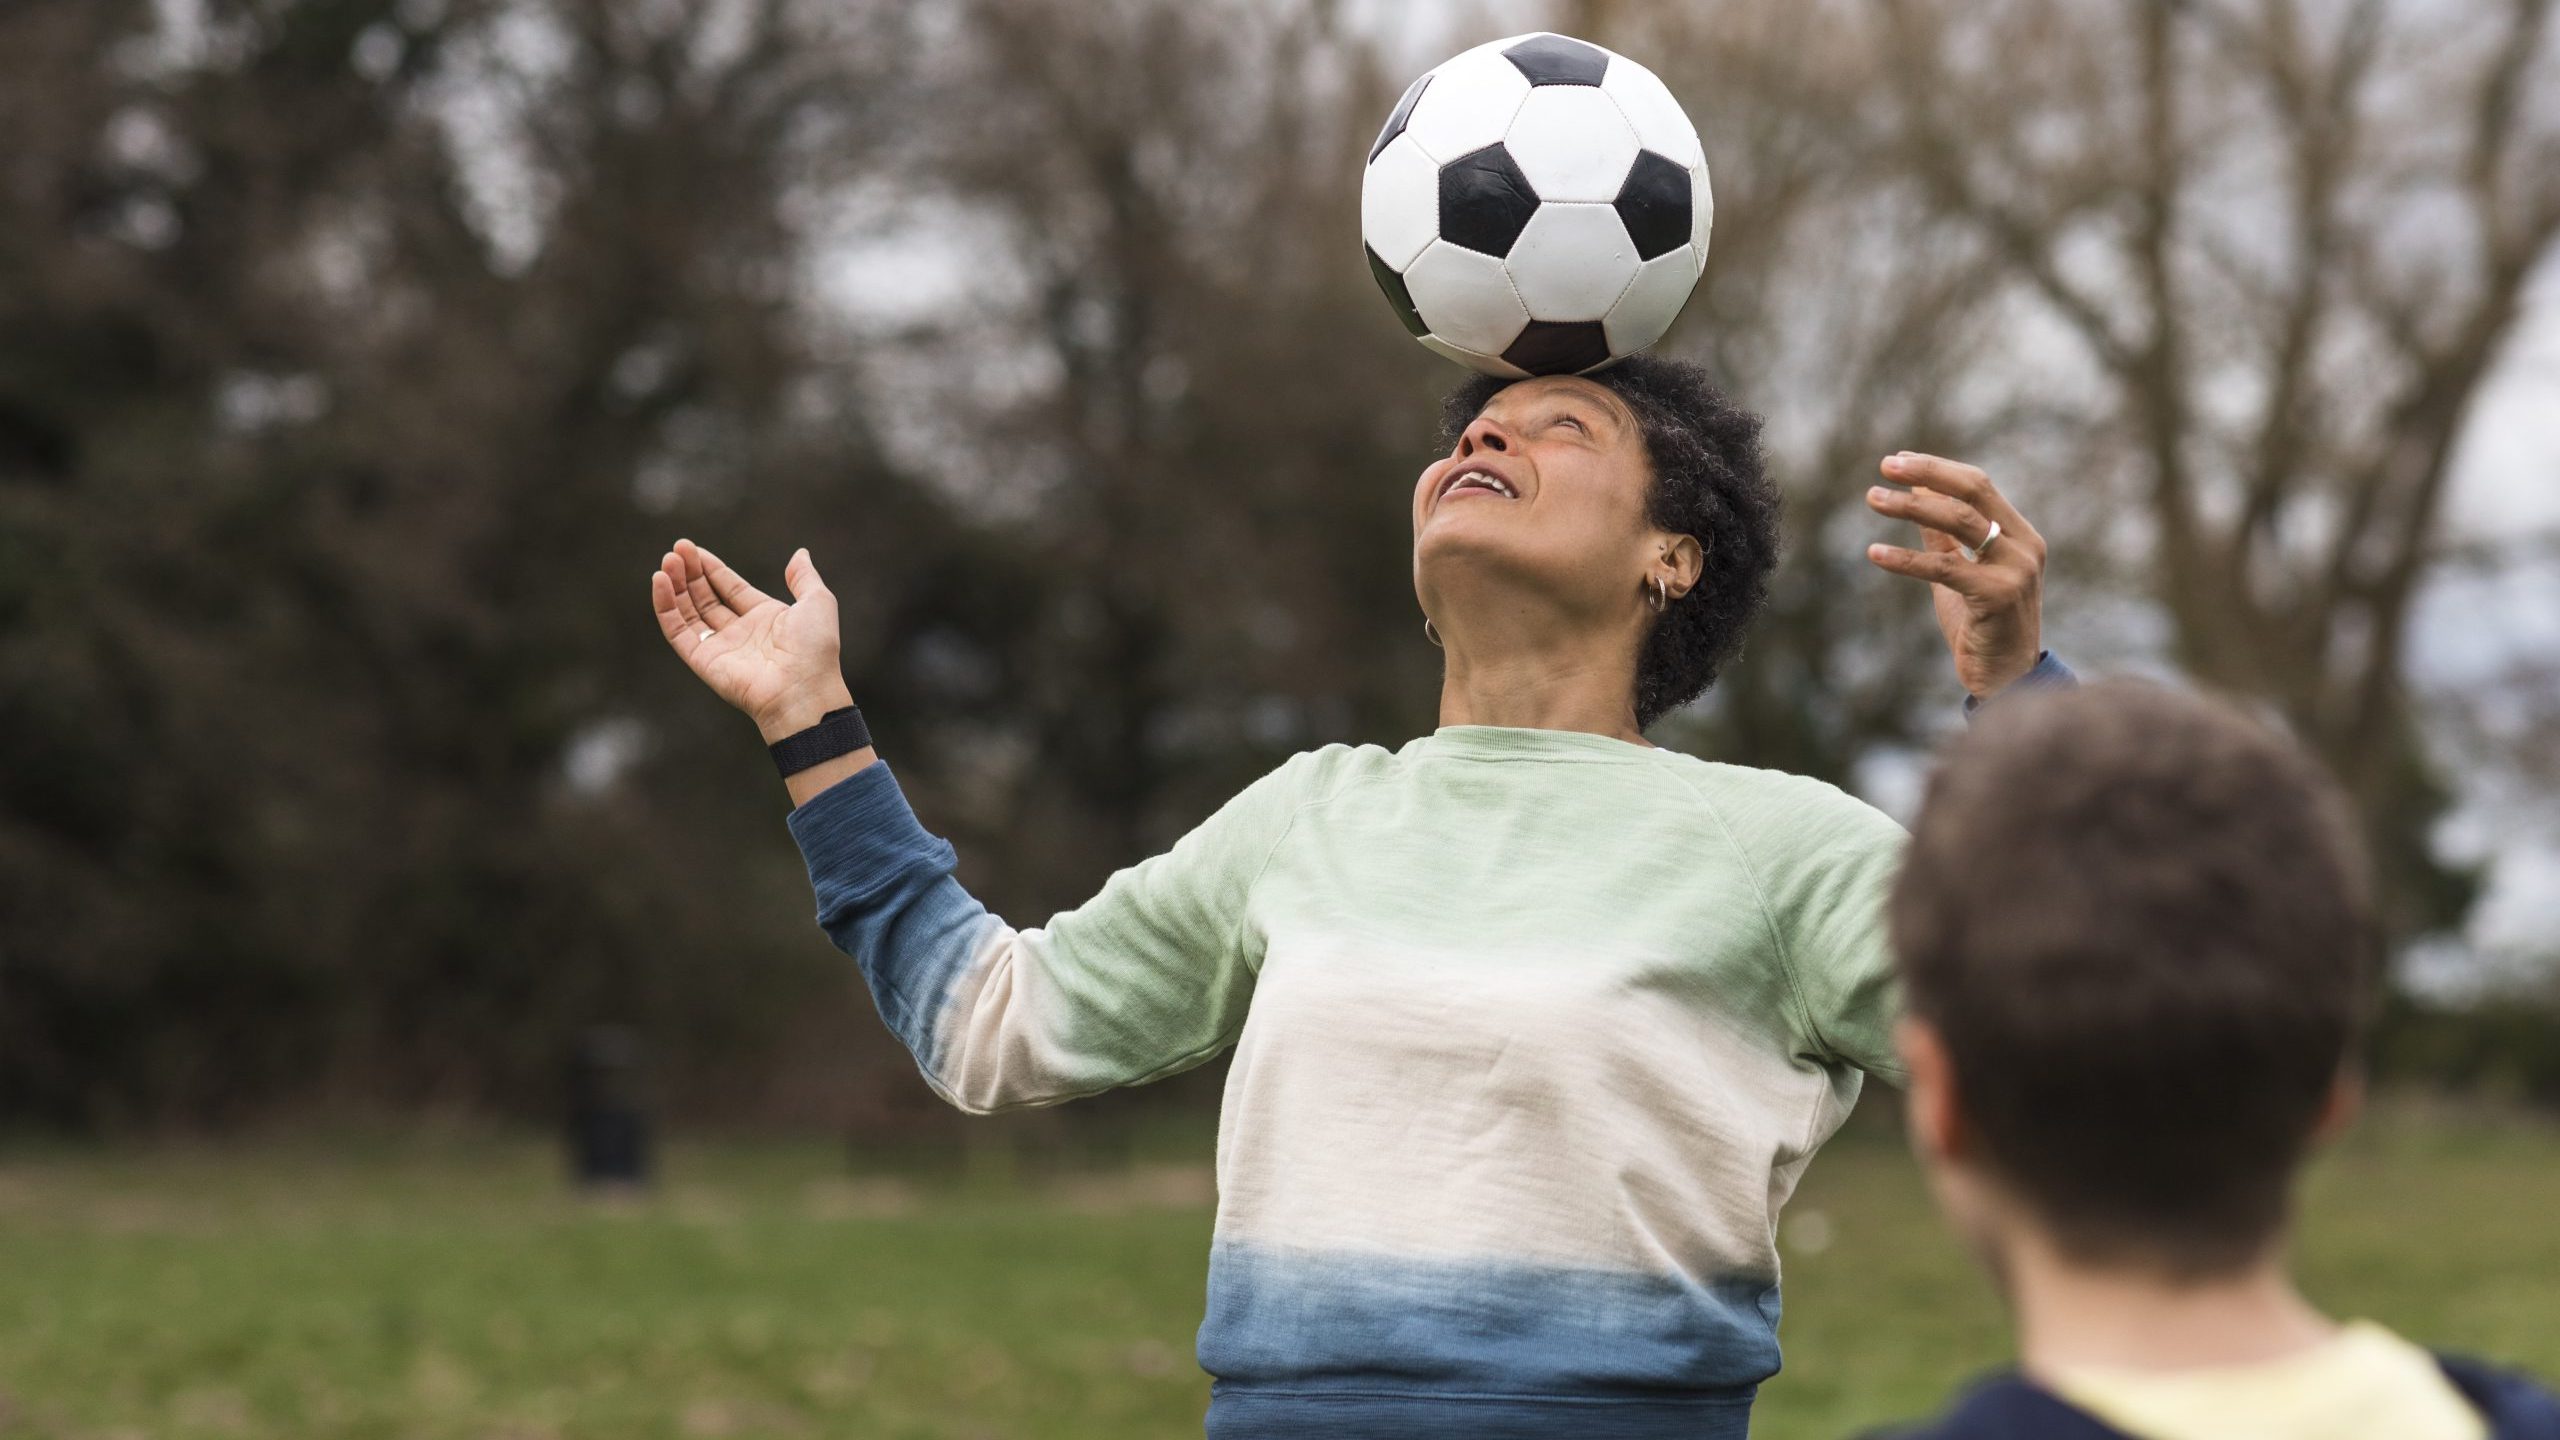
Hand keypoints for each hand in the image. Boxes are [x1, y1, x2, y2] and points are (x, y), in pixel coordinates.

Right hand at [650, 539, 852, 741]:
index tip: (691, 548)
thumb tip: (800, 553)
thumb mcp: (818, 602)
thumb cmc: (815, 649)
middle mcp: (740, 632)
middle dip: (690, 573)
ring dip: (675, 586)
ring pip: (689, 611)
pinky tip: (660, 582)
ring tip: (667, 561)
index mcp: (764, 617)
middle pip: (706, 597)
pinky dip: (666, 607)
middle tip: (676, 549)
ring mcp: (720, 647)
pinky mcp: (703, 660)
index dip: (711, 568)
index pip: (729, 587)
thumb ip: (804, 577)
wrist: (803, 689)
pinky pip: (678, 631)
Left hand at [1864, 453, 2047, 696]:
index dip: (1937, 469)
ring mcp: (2015, 571)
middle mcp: (2024, 547)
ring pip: (1958, 522)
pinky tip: (1874, 553)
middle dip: (1927, 473)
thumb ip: (1942, 535)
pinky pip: (1944, 568)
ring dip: (1909, 508)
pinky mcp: (1997, 597)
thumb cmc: (1982, 626)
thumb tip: (1918, 490)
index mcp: (2020, 535)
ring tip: (1873, 498)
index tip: (1897, 461)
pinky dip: (1905, 559)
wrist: (2006, 679)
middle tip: (1885, 466)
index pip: (1978, 486)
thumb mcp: (1960, 573)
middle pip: (1973, 492)